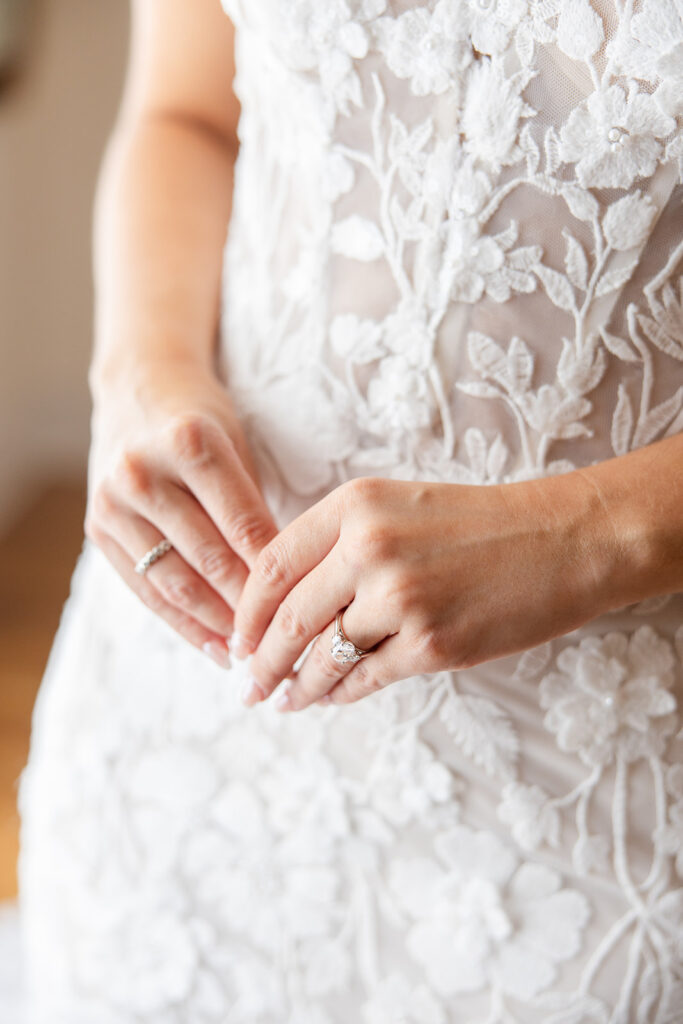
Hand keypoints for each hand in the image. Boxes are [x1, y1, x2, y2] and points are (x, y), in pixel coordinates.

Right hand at [85, 357, 277, 665]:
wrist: (136, 389)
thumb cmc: (201, 419)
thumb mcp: (236, 445)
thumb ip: (254, 507)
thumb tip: (287, 582)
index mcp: (189, 443)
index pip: (243, 525)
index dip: (275, 574)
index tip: (303, 609)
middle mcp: (142, 472)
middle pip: (207, 558)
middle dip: (248, 607)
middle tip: (283, 643)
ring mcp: (112, 503)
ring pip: (172, 582)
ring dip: (215, 624)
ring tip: (250, 654)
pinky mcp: (96, 528)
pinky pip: (143, 589)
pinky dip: (181, 622)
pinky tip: (213, 645)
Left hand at [233, 474, 613, 708]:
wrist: (561, 540)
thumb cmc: (478, 525)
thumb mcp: (399, 507)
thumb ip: (341, 543)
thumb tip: (284, 604)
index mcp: (355, 505)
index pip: (272, 565)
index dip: (246, 610)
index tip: (237, 637)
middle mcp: (370, 547)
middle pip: (288, 618)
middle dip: (260, 660)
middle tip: (246, 684)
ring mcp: (401, 598)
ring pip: (322, 656)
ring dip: (296, 686)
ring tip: (282, 700)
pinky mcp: (433, 644)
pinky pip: (366, 678)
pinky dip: (341, 693)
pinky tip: (331, 698)